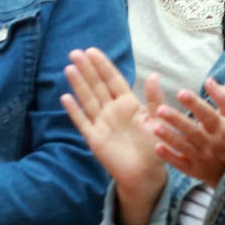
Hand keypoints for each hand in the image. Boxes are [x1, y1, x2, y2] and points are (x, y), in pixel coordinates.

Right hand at [62, 48, 164, 195]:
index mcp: (128, 103)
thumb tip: (153, 75)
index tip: (92, 51)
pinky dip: (74, 111)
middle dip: (86, 69)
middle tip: (75, 52)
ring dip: (78, 84)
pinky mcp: (94, 138)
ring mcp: (102, 123)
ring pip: (88, 99)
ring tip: (69, 68)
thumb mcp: (158, 120)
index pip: (112, 80)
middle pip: (97, 86)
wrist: (145, 174)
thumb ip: (155, 99)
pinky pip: (82, 122)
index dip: (102, 66)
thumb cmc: (155, 146)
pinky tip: (65, 98)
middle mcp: (112, 110)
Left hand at [150, 79, 224, 187]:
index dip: (195, 104)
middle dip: (177, 120)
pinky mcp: (193, 169)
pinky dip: (169, 157)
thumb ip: (223, 97)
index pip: (207, 114)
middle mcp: (211, 143)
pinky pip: (180, 164)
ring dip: (170, 138)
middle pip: (193, 131)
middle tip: (160, 109)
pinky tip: (157, 148)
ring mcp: (202, 158)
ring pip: (184, 147)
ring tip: (155, 127)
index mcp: (221, 128)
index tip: (180, 92)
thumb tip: (209, 80)